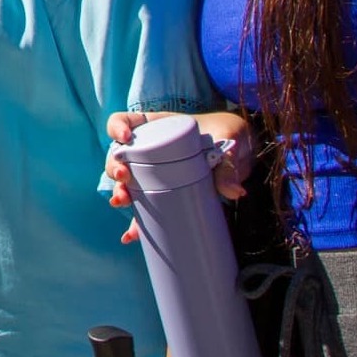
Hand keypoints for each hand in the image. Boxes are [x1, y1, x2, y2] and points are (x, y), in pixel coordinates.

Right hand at [106, 110, 252, 242]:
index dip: (117, 126)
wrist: (241, 150)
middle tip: (124, 178)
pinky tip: (131, 235)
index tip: (124, 138)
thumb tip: (233, 192)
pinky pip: (146, 207)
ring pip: (127, 182)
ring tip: (121, 202)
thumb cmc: (228, 133)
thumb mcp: (229, 140)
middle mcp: (149, 148)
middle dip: (115, 167)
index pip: (126, 120)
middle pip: (120, 155)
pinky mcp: (165, 194)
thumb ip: (228, 163)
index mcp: (157, 126)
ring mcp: (154, 172)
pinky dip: (138, 223)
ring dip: (120, 193)